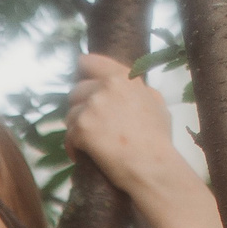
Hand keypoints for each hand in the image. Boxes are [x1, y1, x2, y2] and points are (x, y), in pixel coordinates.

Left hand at [66, 53, 185, 190]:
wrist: (152, 165)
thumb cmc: (158, 139)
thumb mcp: (156, 103)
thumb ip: (139, 89)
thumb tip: (132, 86)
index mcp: (122, 77)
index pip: (88, 62)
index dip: (83, 76)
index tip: (84, 90)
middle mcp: (105, 87)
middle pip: (75, 92)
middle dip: (80, 109)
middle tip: (91, 126)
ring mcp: (92, 106)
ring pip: (70, 115)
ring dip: (76, 129)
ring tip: (91, 144)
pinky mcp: (81, 127)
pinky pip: (68, 136)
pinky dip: (74, 148)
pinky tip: (84, 156)